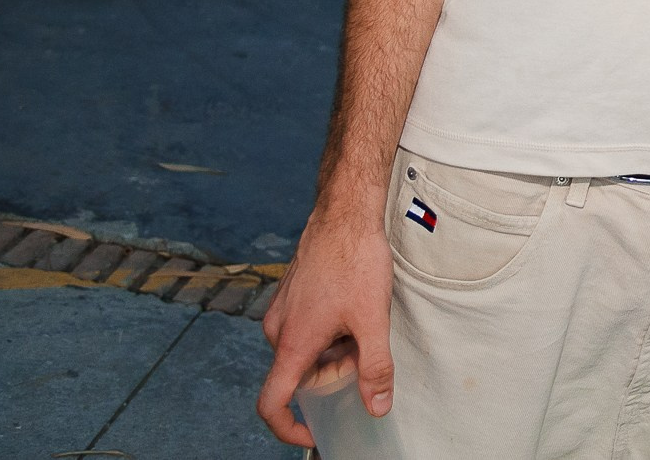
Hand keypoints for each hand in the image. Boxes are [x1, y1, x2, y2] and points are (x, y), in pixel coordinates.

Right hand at [256, 203, 394, 443]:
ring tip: (362, 324)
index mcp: (292, 343)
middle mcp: (278, 330)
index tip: (314, 435)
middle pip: (299, 376)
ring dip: (333, 352)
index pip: (272, 403)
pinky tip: (352, 309)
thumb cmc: (354, 260)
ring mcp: (282, 312)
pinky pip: (305, 330)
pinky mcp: (290, 296)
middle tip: (364, 353)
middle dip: (332, 376)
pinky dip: (329, 332)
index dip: (288, 429)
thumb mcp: (372, 320)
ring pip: (305, 352)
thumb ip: (375, 368)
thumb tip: (377, 407)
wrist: (344, 213)